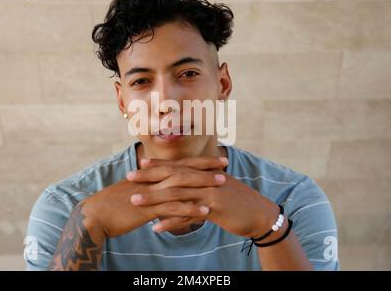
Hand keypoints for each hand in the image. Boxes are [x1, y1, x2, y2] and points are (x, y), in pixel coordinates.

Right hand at [81, 157, 227, 237]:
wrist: (96, 215)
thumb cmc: (116, 204)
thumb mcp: (137, 192)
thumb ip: (153, 188)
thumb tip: (167, 189)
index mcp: (152, 175)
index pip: (180, 164)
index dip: (200, 161)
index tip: (217, 159)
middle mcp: (153, 180)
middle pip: (184, 170)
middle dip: (206, 167)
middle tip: (226, 164)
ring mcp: (151, 193)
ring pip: (180, 185)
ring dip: (202, 184)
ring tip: (222, 184)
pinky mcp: (147, 208)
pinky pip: (171, 207)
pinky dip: (188, 208)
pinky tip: (204, 211)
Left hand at [129, 158, 279, 237]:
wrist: (260, 214)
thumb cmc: (238, 201)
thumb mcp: (220, 186)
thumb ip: (203, 182)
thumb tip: (188, 182)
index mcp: (206, 172)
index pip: (179, 165)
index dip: (159, 164)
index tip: (141, 163)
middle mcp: (206, 179)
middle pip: (173, 175)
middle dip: (150, 176)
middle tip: (130, 177)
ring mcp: (209, 193)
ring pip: (176, 194)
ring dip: (154, 198)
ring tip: (135, 201)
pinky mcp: (214, 209)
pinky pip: (187, 216)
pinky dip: (171, 222)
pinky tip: (157, 228)